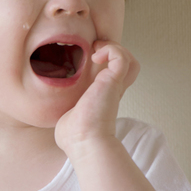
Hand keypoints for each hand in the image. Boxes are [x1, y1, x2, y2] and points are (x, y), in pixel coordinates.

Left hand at [54, 40, 139, 157]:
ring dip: (114, 49)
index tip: (87, 60)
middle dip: (112, 53)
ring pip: (129, 60)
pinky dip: (111, 50)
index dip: (105, 65)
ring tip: (97, 51)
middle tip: (94, 52)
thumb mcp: (67, 116)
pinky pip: (121, 57)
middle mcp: (111, 91)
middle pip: (127, 67)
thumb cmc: (73, 136)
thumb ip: (66, 112)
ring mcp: (113, 86)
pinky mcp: (112, 82)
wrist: (82, 141)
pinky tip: (95, 56)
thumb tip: (61, 118)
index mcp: (102, 98)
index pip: (113, 77)